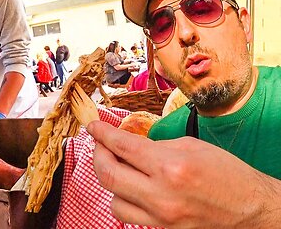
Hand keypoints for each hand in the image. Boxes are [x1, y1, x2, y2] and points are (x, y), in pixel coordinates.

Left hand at [88, 121, 280, 227]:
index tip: (93, 127)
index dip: (102, 134)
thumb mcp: (190, 147)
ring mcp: (160, 218)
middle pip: (108, 176)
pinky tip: (133, 187)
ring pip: (113, 200)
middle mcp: (161, 195)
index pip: (122, 147)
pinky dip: (124, 199)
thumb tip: (126, 145)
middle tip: (100, 144)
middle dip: (97, 155)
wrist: (250, 209)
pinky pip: (129, 215)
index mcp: (170, 167)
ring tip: (120, 167)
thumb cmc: (227, 174)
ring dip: (111, 180)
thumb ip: (154, 146)